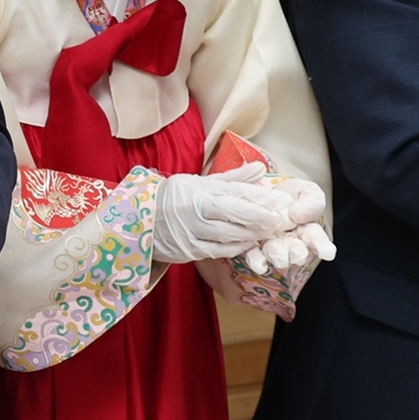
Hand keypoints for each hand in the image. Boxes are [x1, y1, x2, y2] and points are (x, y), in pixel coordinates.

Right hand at [148, 165, 298, 267]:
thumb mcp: (201, 182)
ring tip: (268, 232)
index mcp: (198, 190)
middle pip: (236, 215)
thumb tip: (260, 168)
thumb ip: (233, 178)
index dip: (261, 197)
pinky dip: (237, 247)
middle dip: (262, 218)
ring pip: (230, 235)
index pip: (236, 193)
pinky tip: (248, 243)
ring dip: (253, 234)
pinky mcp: (189, 251)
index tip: (280, 201)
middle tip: (280, 220)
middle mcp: (195, 211)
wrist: (138, 219)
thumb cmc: (173, 197)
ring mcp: (191, 233)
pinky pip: (220, 250)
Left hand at [234, 175, 334, 275]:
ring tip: (278, 258)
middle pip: (294, 250)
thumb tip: (298, 215)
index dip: (322, 246)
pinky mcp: (249, 244)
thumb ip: (312, 201)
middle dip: (296, 253)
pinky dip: (256, 259)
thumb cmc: (289, 193)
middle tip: (297, 255)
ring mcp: (268, 244)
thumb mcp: (307, 191)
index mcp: (306, 231)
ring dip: (276, 256)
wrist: (261, 188)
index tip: (327, 252)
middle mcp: (289, 242)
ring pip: (273, 253)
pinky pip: (253, 254)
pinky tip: (258, 262)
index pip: (316, 239)